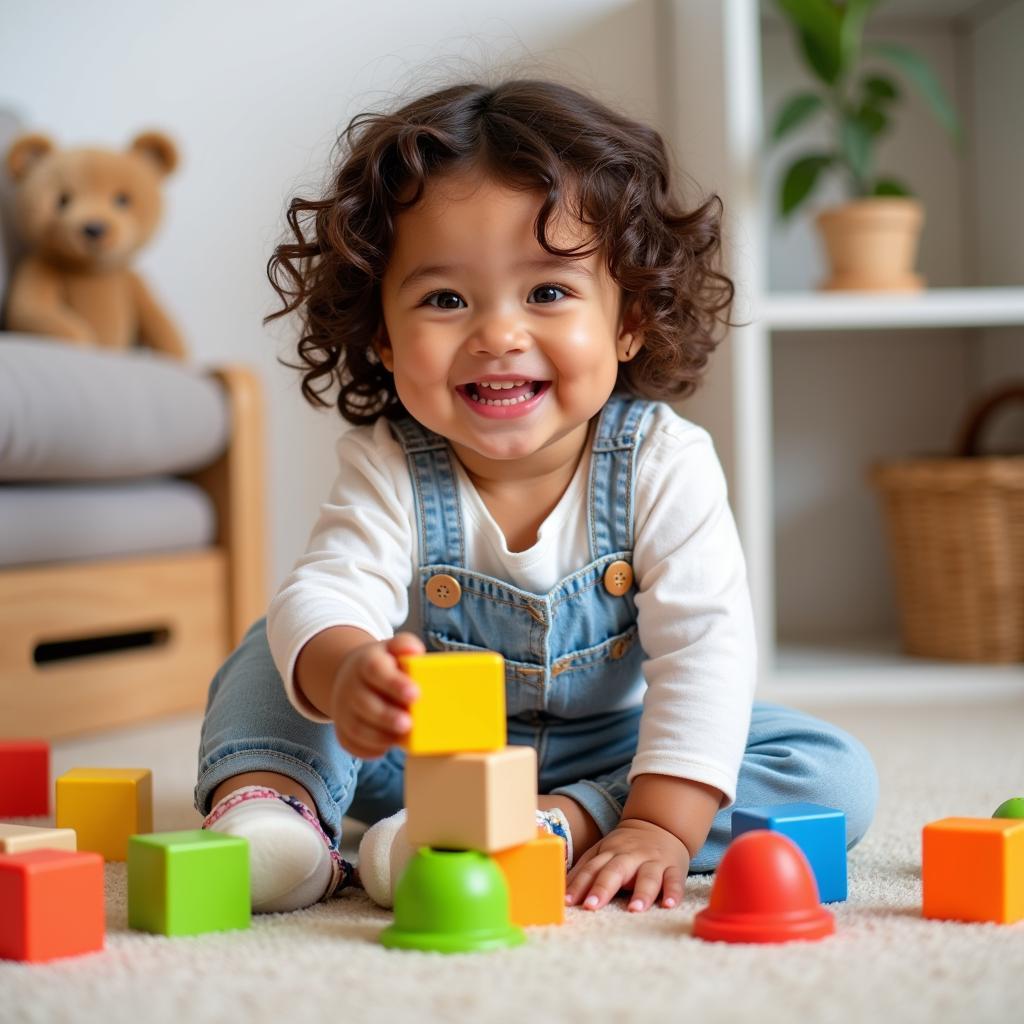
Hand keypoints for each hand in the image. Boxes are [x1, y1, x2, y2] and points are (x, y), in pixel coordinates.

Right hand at [329, 632, 423, 758]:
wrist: (354, 677)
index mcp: (366, 662)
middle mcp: (350, 686)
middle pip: (364, 702)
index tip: (415, 693)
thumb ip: (405, 646)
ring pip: (356, 727)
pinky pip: (350, 743)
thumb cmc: (385, 664)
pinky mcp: (342, 730)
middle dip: (387, 716)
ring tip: (402, 738)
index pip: (375, 669)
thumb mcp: (393, 649)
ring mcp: (343, 709)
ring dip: (379, 736)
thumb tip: (415, 652)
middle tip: (409, 723)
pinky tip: (387, 747)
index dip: (394, 683)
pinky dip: (368, 749)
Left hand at [565, 818, 689, 912]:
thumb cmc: (625, 848)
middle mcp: (630, 856)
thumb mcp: (602, 852)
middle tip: (591, 906)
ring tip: (634, 910)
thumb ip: (585, 871)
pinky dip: (673, 892)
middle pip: (615, 871)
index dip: (579, 885)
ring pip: (647, 876)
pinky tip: (669, 904)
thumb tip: (560, 892)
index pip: (591, 869)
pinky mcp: (674, 868)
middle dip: (602, 888)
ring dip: (641, 893)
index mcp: (609, 852)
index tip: (568, 902)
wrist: (660, 826)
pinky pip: (674, 880)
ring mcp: (653, 861)